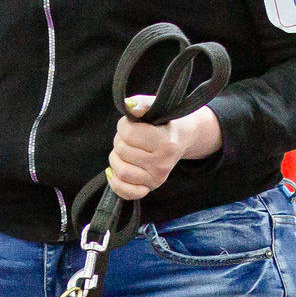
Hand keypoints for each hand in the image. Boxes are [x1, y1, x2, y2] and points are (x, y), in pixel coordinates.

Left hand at [106, 100, 220, 201]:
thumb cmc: (162, 121)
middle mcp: (162, 163)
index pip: (128, 133)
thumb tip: (129, 107)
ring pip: (121, 171)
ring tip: (124, 151)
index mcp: (165, 142)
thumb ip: (141, 104)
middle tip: (129, 138)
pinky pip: (126, 192)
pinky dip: (116, 182)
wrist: (180, 138)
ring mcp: (157, 178)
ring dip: (115, 159)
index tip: (130, 125)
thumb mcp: (154, 107)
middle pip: (122, 151)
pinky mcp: (150, 187)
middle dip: (120, 141)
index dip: (123, 126)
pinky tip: (115, 171)